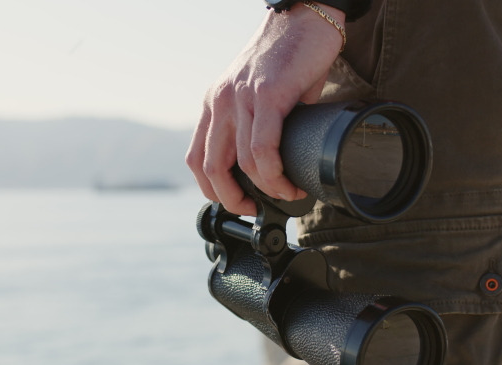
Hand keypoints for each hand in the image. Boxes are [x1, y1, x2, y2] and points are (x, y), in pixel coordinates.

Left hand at [185, 3, 344, 215]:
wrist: (304, 18)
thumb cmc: (289, 57)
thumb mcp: (259, 94)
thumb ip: (257, 124)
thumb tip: (273, 162)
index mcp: (214, 103)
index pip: (196, 159)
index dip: (212, 190)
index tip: (236, 202)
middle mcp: (221, 102)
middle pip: (210, 168)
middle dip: (232, 199)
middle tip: (255, 208)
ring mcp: (242, 98)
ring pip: (242, 163)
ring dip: (266, 189)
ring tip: (287, 193)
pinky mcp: (268, 95)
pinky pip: (263, 148)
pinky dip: (275, 174)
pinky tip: (288, 181)